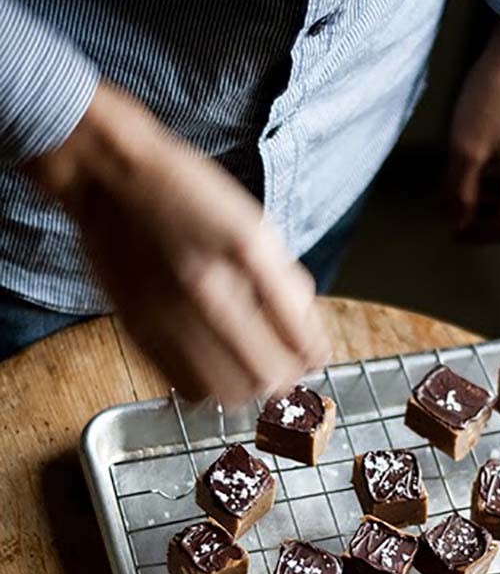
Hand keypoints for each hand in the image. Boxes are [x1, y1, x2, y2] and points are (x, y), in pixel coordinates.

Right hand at [25, 83, 329, 408]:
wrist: (109, 180)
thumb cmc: (186, 194)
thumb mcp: (253, 224)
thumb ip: (286, 282)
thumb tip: (309, 335)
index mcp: (243, 253)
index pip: (300, 338)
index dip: (315, 354)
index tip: (314, 352)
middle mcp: (206, 290)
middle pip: (267, 377)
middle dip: (286, 375)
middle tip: (285, 361)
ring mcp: (170, 318)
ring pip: (228, 393)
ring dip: (247, 388)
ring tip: (249, 367)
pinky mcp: (141, 332)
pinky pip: (188, 388)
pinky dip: (210, 387)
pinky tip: (213, 365)